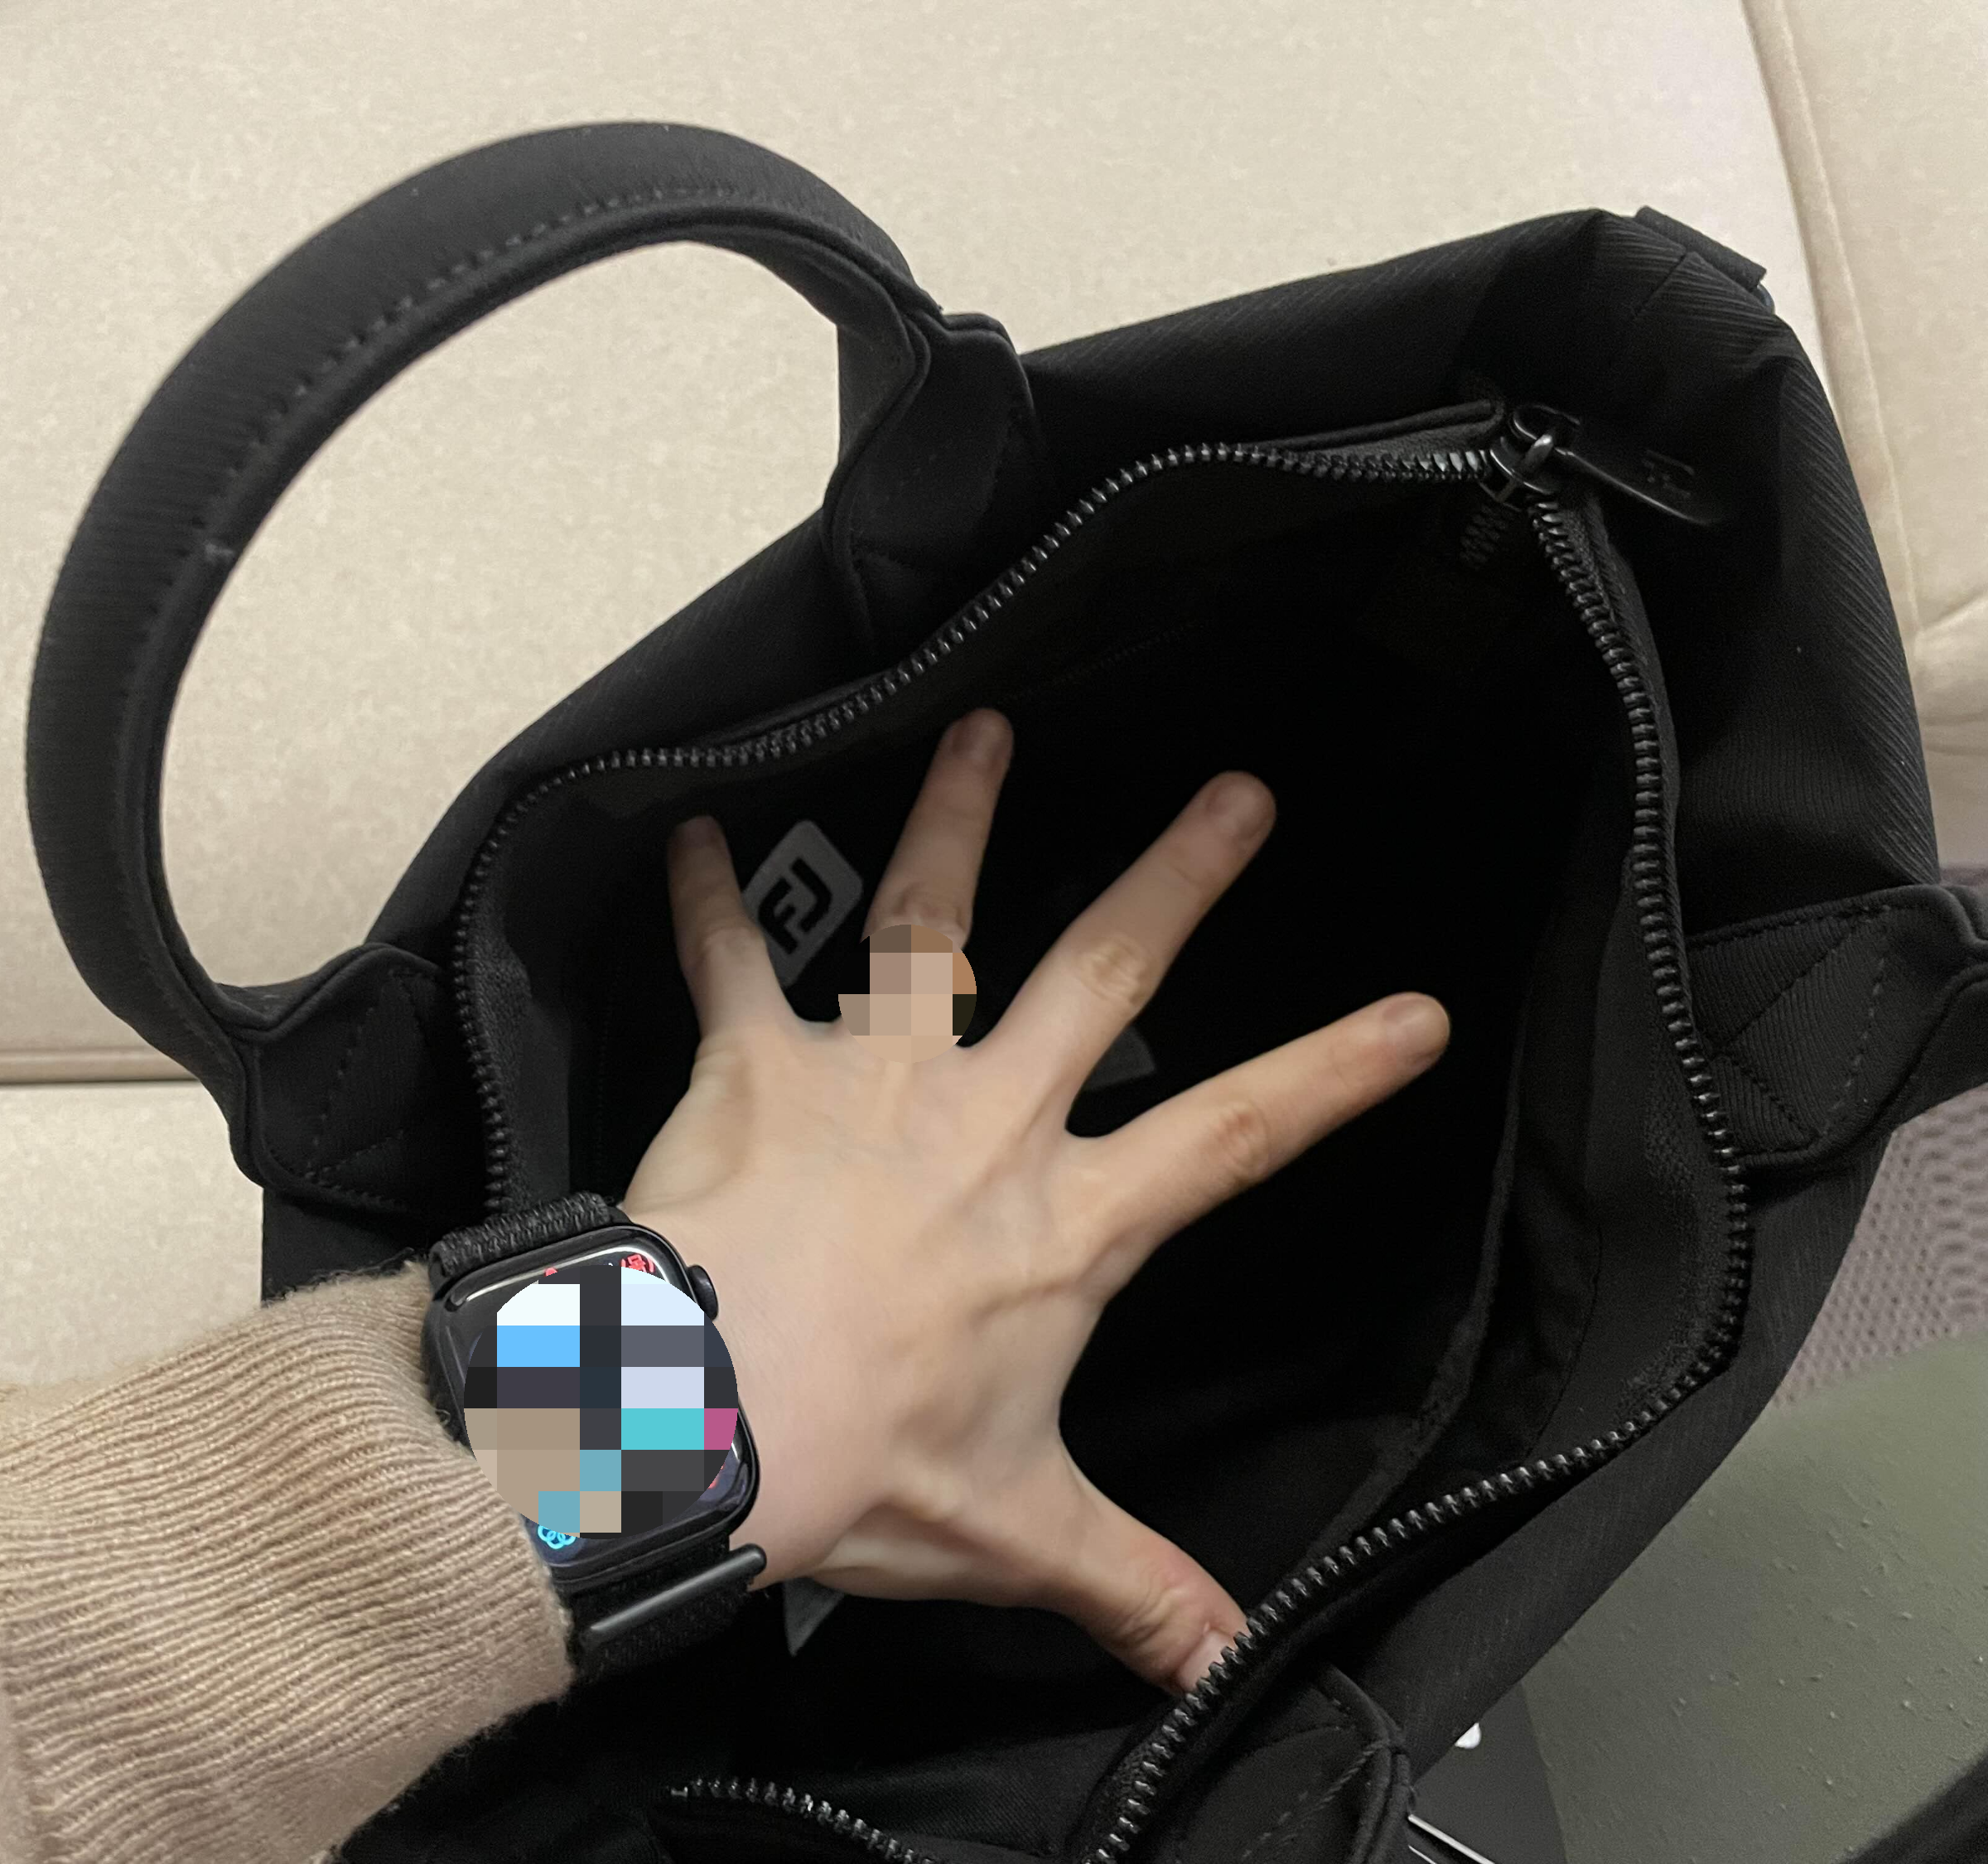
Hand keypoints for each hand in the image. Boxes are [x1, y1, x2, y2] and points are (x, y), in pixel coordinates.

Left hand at [621, 707, 1449, 1695]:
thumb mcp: (1016, 1533)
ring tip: (983, 731)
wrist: (697, 1425)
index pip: (1237, 1137)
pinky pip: (731, 962)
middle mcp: (985, 1121)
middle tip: (1240, 792)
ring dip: (959, 817)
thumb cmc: (853, 1466)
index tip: (1412, 1015)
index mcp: (1064, 1223)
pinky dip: (707, 897)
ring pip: (932, 917)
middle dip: (1180, 879)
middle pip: (1107, 972)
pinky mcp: (756, 1067)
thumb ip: (1132, 1588)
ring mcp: (871, 1076)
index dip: (1333, 1073)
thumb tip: (1228, 1670)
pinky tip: (687, 831)